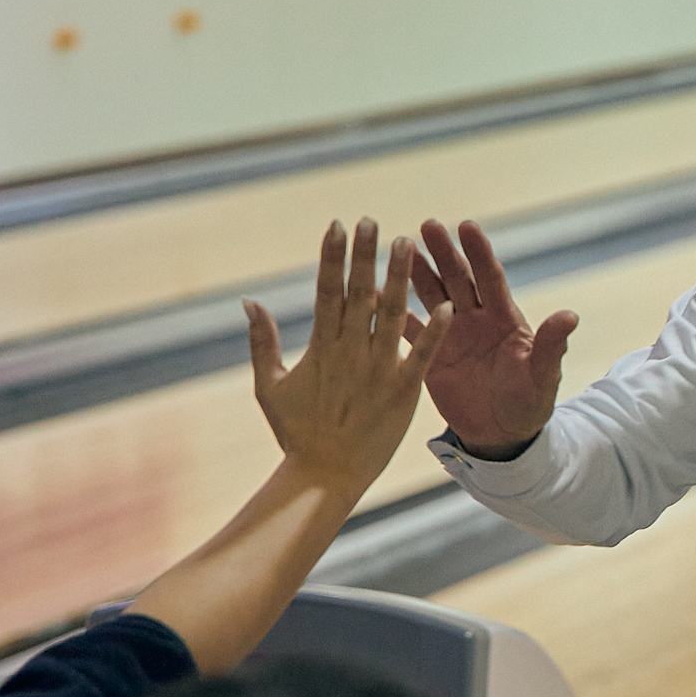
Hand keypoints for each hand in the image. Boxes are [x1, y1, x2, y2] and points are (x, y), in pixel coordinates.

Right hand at [243, 218, 452, 494]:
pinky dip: (432, 332)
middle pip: (358, 294)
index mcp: (320, 347)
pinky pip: (421, 356)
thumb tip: (248, 301)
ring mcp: (377, 370)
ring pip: (391, 315)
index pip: (326, 291)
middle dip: (364, 255)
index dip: (332, 257)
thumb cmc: (296, 432)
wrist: (324, 476)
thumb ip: (262, 341)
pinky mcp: (403, 391)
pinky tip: (447, 305)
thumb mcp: (270, 385)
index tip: (337, 225)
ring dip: (400, 278)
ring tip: (408, 243)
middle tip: (372, 221)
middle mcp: (349, 352)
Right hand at [407, 219, 577, 459]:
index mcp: (506, 320)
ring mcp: (452, 335)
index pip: (491, 278)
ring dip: (416, 273)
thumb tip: (571, 315)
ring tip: (398, 248)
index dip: (479, 253)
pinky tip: (373, 293)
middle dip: (444, 253)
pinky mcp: (431, 355)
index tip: (467, 225)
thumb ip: (551, 346)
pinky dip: (391, 313)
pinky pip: (409, 330)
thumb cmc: (530, 404)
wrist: (502, 434)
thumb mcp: (543, 377)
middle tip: (427, 225)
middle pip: (458, 279)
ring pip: (432, 296)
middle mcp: (477, 320)